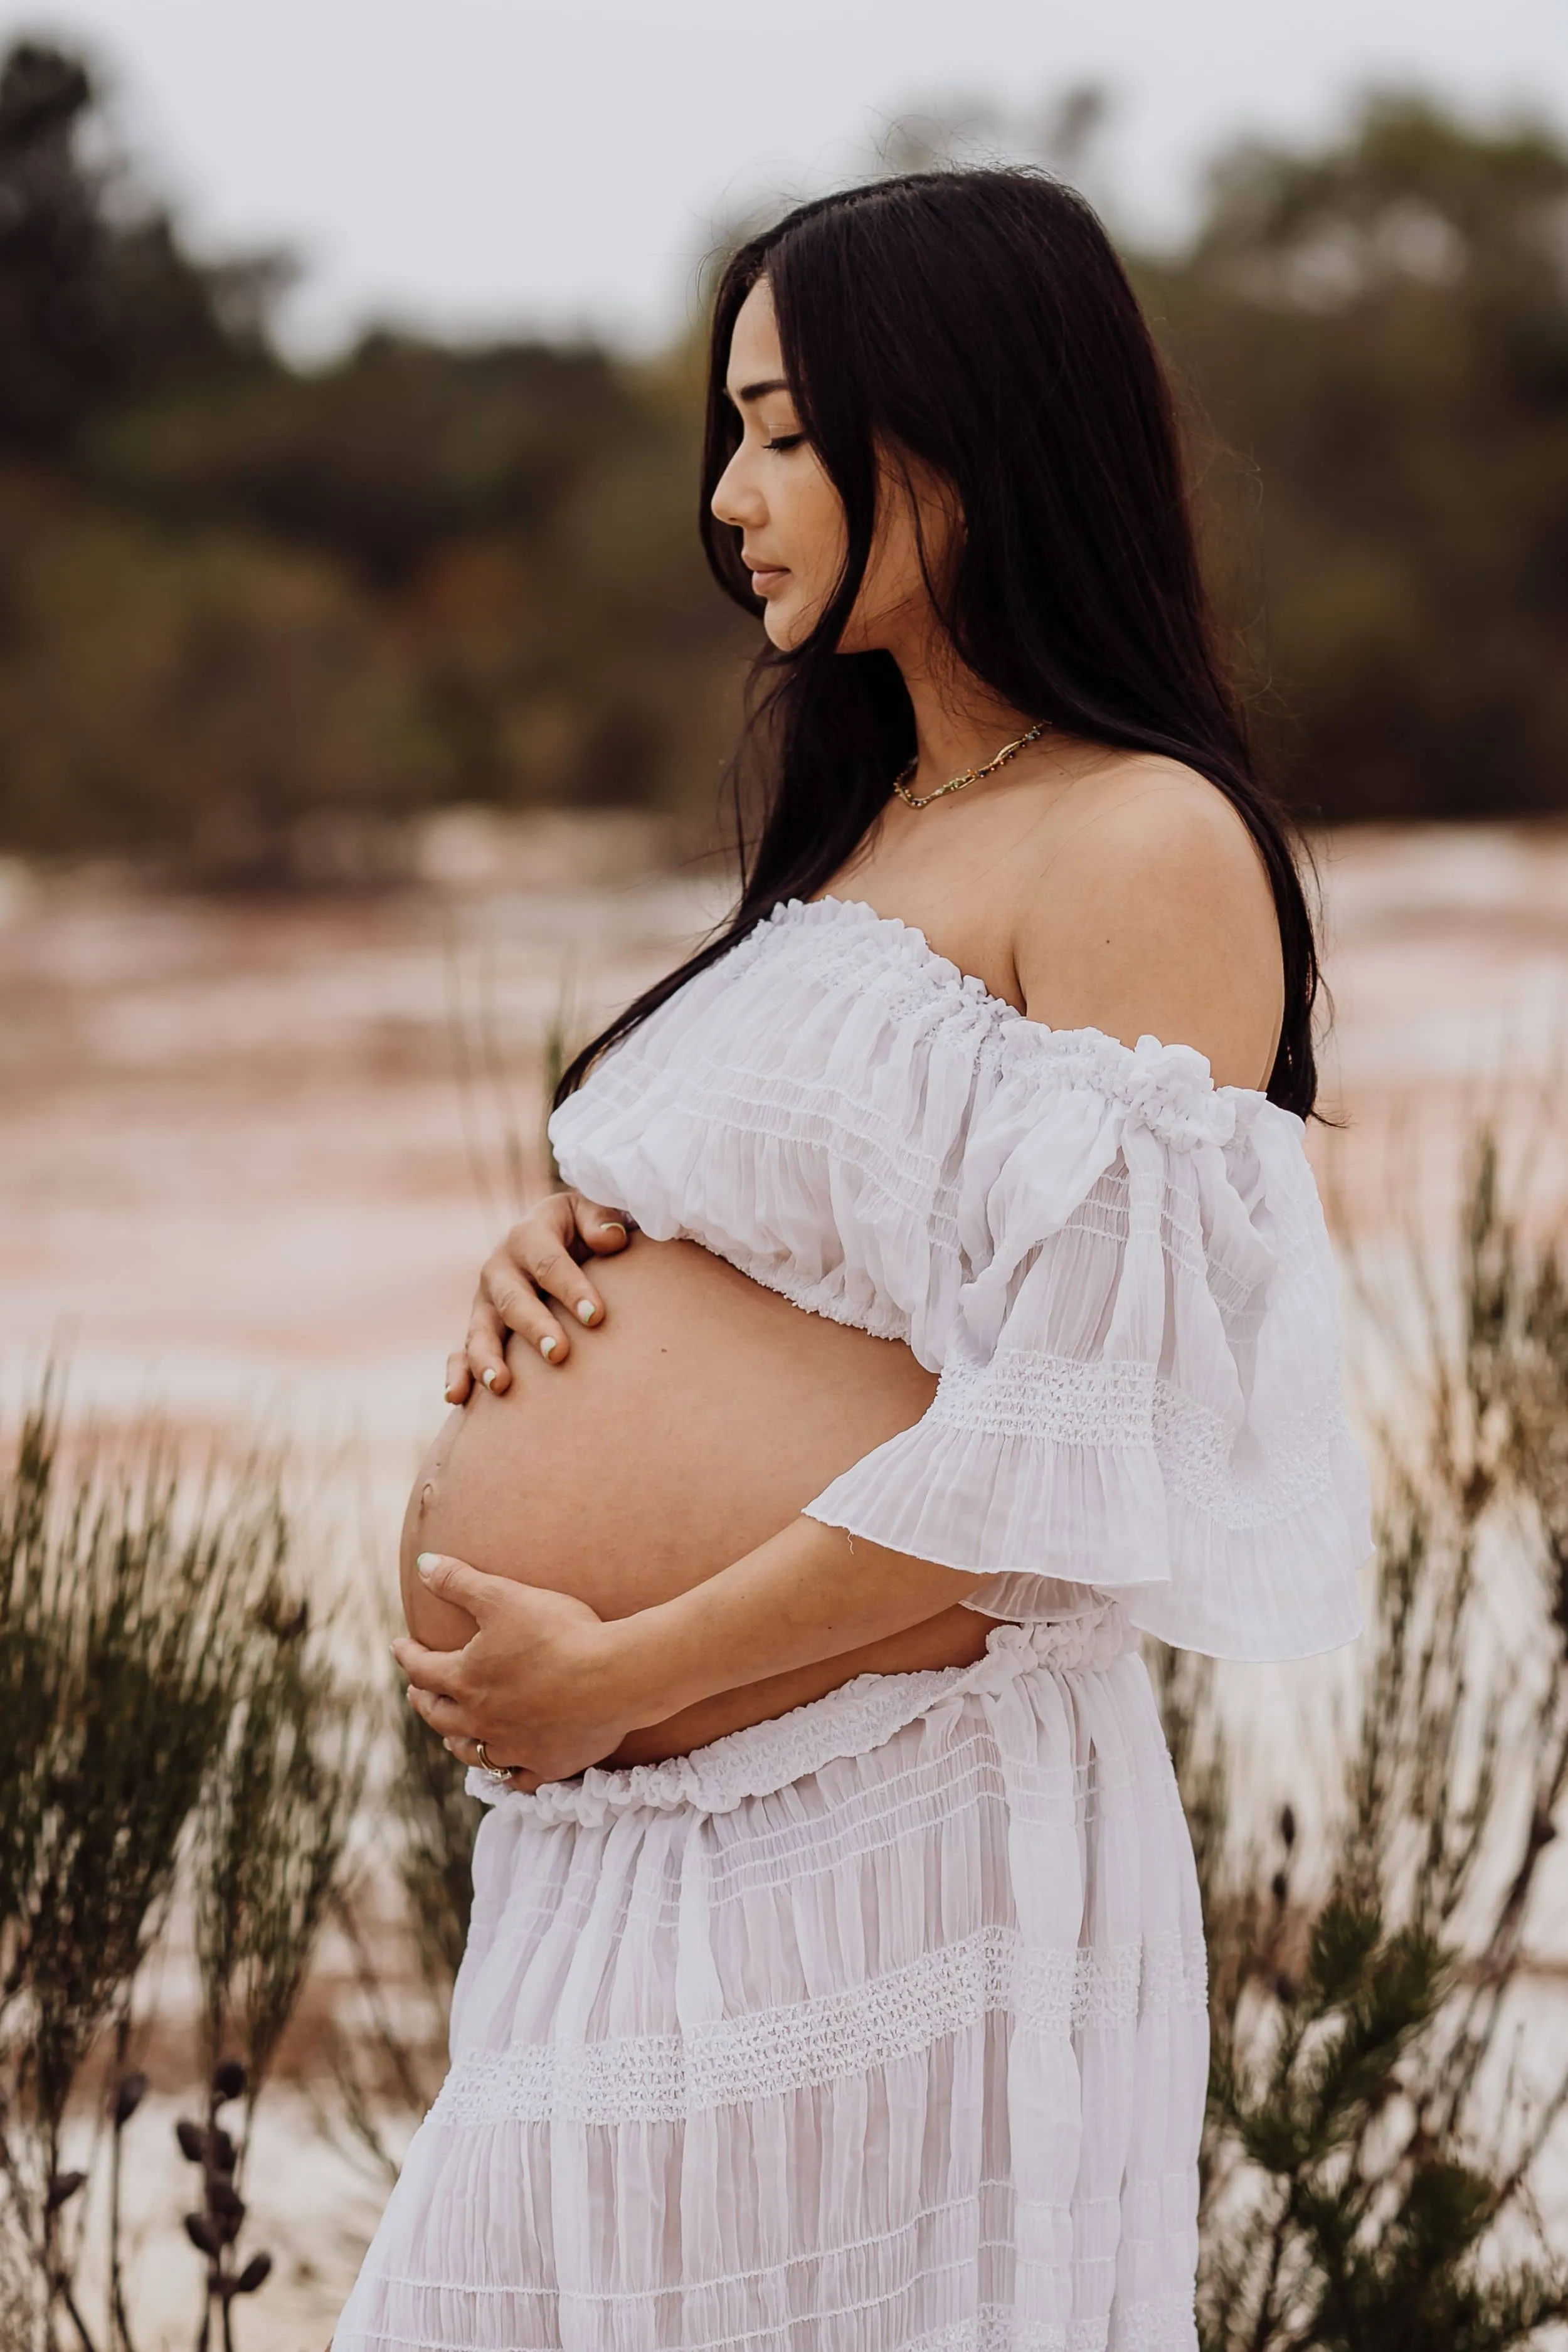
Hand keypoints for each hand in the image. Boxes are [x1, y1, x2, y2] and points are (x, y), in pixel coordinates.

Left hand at [393, 1553, 639, 1786]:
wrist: (614, 1676)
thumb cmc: (558, 1632)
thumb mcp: (504, 1596)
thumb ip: (460, 1582)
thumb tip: (422, 1564)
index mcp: (466, 1679)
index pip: (423, 1670)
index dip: (408, 1656)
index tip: (400, 1646)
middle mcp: (481, 1720)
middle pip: (439, 1715)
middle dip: (423, 1700)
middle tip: (416, 1692)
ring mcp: (513, 1747)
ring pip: (472, 1751)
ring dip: (455, 1740)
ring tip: (450, 1735)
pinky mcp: (547, 1764)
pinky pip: (518, 1778)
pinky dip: (507, 1773)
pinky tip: (506, 1769)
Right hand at [445, 1190, 631, 1402]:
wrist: (548, 1237)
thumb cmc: (578, 1229)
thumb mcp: (589, 1211)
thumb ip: (600, 1218)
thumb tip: (611, 1239)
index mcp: (528, 1235)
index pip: (549, 1263)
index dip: (571, 1288)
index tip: (596, 1316)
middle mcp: (500, 1268)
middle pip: (514, 1299)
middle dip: (534, 1327)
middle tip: (558, 1353)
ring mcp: (485, 1301)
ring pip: (480, 1329)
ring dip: (487, 1357)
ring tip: (500, 1384)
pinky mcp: (479, 1327)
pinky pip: (461, 1351)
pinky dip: (457, 1373)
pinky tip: (457, 1398)